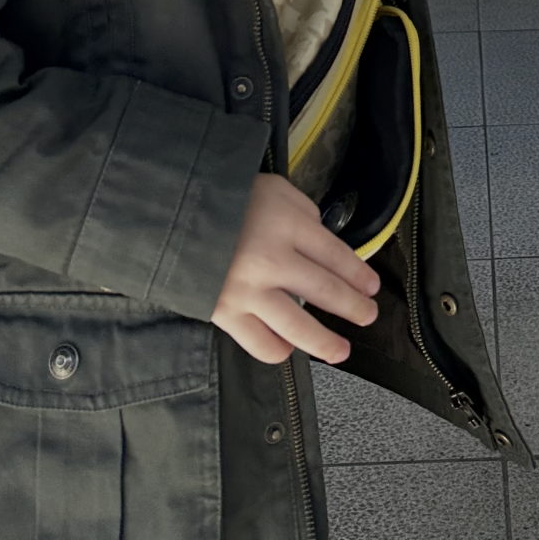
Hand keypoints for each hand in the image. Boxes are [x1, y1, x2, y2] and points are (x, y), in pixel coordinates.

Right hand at [212, 169, 379, 365]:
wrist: (167, 211)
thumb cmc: (224, 196)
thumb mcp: (273, 189)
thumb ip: (302, 213)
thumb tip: (321, 239)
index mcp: (288, 224)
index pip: (336, 255)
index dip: (358, 274)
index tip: (371, 287)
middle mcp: (273, 260)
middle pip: (325, 290)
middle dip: (353, 307)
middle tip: (368, 315)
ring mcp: (248, 290)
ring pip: (298, 326)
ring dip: (324, 342)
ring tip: (341, 350)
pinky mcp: (225, 312)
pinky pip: (259, 342)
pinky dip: (277, 349)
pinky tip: (287, 347)